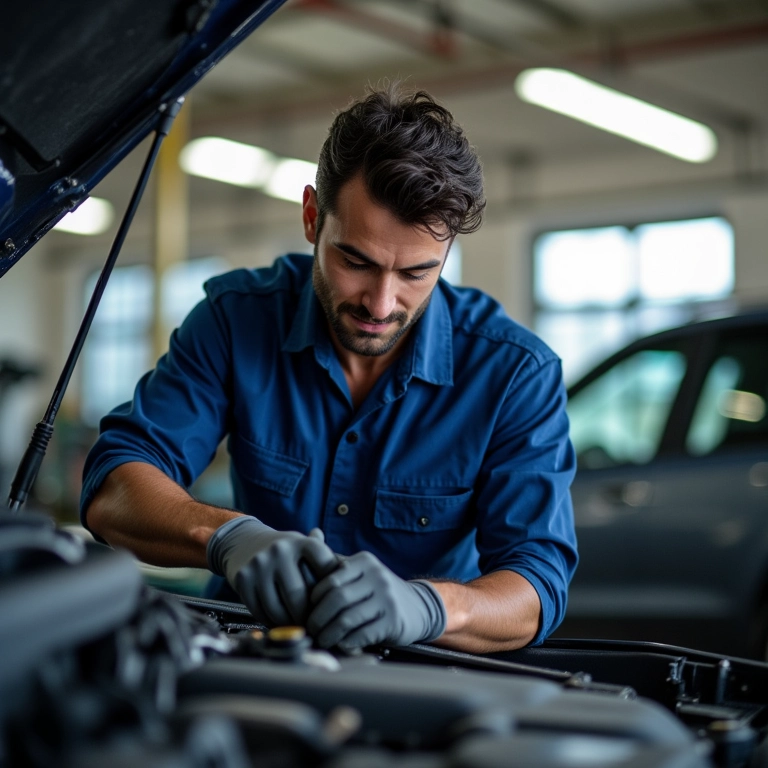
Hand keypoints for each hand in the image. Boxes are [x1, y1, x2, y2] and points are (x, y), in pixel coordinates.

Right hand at [207, 516, 338, 625]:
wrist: (245, 543)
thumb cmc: (285, 552)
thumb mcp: (305, 548)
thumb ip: (328, 563)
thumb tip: (350, 580)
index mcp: (302, 542)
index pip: (325, 570)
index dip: (332, 592)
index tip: (333, 606)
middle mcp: (280, 550)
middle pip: (300, 596)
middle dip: (308, 617)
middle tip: (315, 628)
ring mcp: (259, 564)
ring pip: (279, 609)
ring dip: (290, 624)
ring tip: (298, 628)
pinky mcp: (243, 579)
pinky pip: (261, 612)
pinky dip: (272, 623)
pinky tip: (279, 622)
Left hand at [307, 551, 446, 650]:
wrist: (416, 607)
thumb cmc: (376, 590)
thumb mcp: (359, 571)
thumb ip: (334, 560)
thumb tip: (313, 533)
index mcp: (364, 562)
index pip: (331, 579)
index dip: (313, 598)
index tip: (306, 609)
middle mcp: (377, 576)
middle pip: (337, 599)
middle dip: (319, 618)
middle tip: (310, 629)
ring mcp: (387, 598)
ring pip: (347, 619)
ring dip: (329, 634)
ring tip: (322, 640)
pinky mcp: (393, 621)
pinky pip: (362, 634)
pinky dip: (347, 642)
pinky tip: (341, 644)